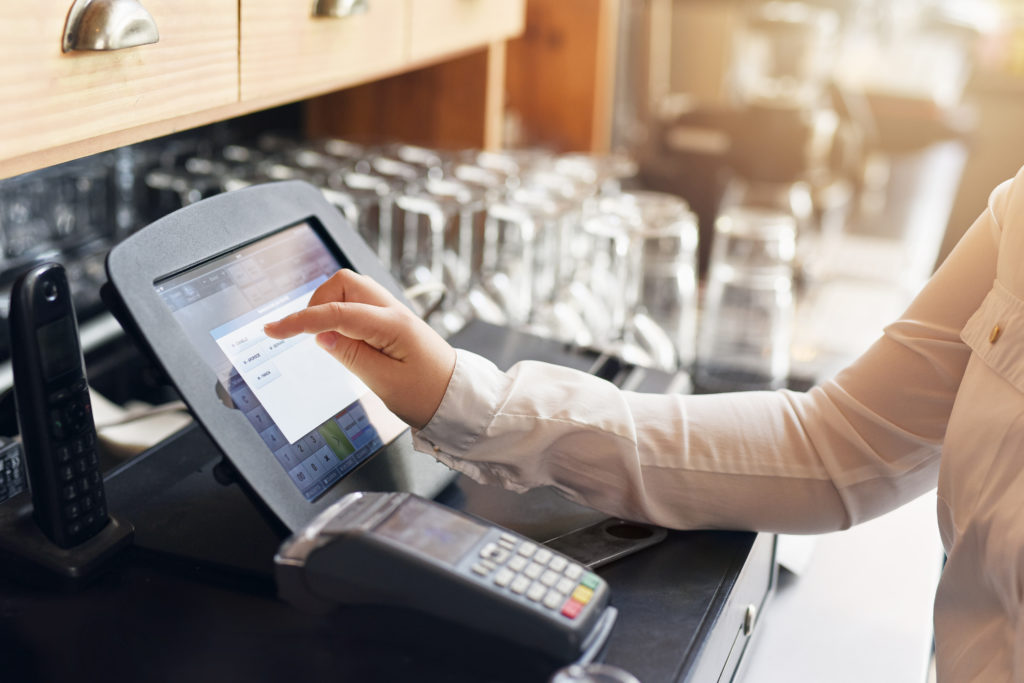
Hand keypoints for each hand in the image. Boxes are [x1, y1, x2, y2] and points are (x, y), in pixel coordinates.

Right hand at [263, 269, 455, 428]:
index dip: (299, 320)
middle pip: (343, 282)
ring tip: (328, 340)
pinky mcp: (393, 322)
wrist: (458, 399)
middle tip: (310, 335)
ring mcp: (394, 313)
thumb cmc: (428, 395)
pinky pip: (360, 305)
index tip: (273, 329)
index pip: (336, 313)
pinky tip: (343, 338)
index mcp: (393, 325)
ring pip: (351, 290)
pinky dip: (343, 314)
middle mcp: (394, 311)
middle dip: (318, 303)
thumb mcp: (385, 383)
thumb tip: (321, 335)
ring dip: (331, 307)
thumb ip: (350, 356)